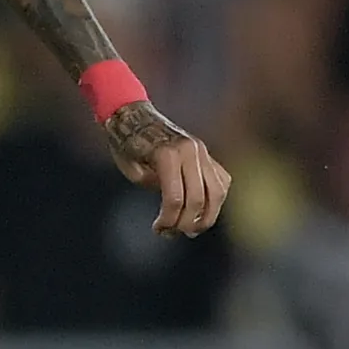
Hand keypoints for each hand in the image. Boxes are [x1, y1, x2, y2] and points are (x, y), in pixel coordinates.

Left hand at [102, 101, 230, 237]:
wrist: (135, 116)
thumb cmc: (128, 144)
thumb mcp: (131, 170)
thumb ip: (153, 187)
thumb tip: (175, 208)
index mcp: (167, 154)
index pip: (175, 199)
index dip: (168, 220)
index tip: (158, 229)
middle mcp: (190, 151)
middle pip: (198, 199)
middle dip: (186, 223)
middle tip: (172, 233)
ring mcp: (202, 151)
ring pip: (217, 192)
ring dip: (207, 216)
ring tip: (192, 229)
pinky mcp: (206, 154)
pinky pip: (221, 181)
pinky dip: (216, 200)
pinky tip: (202, 211)